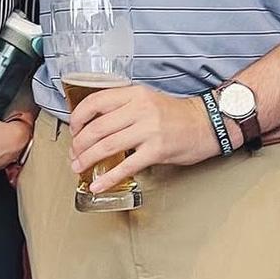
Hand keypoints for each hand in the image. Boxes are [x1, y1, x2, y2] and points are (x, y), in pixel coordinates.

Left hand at [68, 83, 220, 193]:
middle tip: (73, 153)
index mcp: (133, 94)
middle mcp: (139, 110)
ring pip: (107, 146)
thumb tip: (93, 123)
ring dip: (88, 159)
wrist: (206, 123)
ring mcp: (148, 130)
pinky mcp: (157, 151)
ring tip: (79, 167)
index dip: (78, 118)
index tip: (73, 130)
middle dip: (79, 144)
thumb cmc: (174, 114)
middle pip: (97, 128)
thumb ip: (122, 107)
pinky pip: (126, 166)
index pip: (95, 102)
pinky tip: (98, 184)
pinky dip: (109, 177)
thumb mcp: (145, 99)